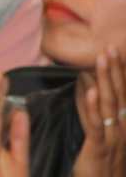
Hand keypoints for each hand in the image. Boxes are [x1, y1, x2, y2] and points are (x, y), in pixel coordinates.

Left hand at [73, 47, 125, 175]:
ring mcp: (112, 139)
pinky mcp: (98, 148)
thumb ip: (94, 111)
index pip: (123, 95)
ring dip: (105, 80)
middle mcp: (123, 130)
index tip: (116, 51)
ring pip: (109, 105)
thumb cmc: (100, 163)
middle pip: (119, 95)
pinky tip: (90, 90)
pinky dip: (93, 106)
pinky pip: (96, 124)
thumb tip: (87, 86)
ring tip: (101, 60)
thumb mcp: (101, 134)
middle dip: (115, 70)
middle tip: (110, 47)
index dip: (120, 73)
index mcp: (124, 125)